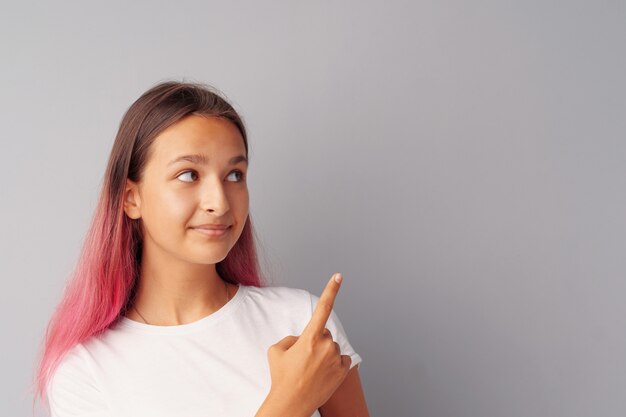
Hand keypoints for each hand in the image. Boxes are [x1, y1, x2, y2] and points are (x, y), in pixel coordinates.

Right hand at [266, 273, 351, 413]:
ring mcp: (336, 358)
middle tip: (303, 358)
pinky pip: (341, 359)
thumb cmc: (281, 377)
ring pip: (332, 347)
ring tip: (310, 369)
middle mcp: (326, 345)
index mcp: (310, 336)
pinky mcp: (343, 370)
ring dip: (324, 353)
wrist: (291, 404)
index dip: (331, 289)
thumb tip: (304, 338)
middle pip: (324, 333)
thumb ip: (292, 337)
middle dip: (316, 340)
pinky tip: (322, 374)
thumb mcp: (276, 350)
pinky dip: (334, 364)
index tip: (339, 276)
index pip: (323, 307)